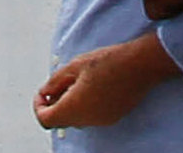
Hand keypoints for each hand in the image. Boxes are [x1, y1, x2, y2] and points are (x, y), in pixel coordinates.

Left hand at [33, 30, 182, 131]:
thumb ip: (56, 81)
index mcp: (73, 107)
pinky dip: (86, 106)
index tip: (44, 92)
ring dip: (71, 105)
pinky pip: (92, 116)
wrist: (142, 64)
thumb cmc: (109, 61)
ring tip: (79, 82)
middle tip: (60, 84)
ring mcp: (101, 120)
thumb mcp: (76, 65)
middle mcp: (86, 119)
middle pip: (61, 121)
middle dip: (55, 104)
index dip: (39, 105)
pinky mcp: (113, 117)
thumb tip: (46, 91)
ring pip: (76, 119)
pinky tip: (94, 87)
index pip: (45, 119)